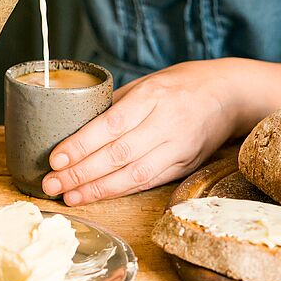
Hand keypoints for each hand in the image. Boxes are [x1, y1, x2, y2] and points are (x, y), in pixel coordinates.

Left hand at [41, 60, 241, 204]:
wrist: (229, 94)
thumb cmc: (180, 85)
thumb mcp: (146, 83)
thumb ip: (116, 106)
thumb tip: (74, 129)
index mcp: (153, 95)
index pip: (111, 125)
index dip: (81, 145)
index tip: (55, 159)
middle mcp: (167, 122)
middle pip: (118, 155)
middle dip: (80, 173)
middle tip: (51, 184)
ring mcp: (179, 147)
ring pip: (133, 175)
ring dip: (97, 189)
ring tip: (69, 196)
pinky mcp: (186, 165)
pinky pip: (149, 182)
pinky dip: (121, 191)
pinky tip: (98, 196)